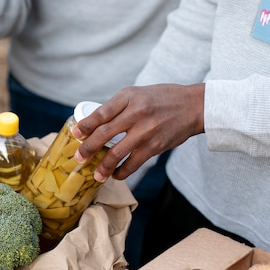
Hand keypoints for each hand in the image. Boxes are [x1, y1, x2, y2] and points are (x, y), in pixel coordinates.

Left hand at [71, 83, 205, 182]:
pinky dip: (121, 172)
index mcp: (128, 97)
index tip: (75, 134)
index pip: (101, 113)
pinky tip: (115, 175)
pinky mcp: (154, 147)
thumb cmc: (160, 99)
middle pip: (104, 134)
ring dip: (103, 167)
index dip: (85, 126)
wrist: (193, 106)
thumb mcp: (136, 94)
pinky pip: (133, 164)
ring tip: (96, 174)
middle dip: (88, 148)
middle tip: (79, 158)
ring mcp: (145, 131)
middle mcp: (136, 113)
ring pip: (116, 153)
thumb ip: (115, 107)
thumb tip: (91, 125)